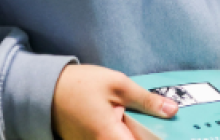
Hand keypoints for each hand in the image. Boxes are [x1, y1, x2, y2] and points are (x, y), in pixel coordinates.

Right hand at [52, 64, 177, 139]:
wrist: (46, 91)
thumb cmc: (82, 85)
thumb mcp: (119, 85)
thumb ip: (146, 100)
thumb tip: (173, 110)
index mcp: (108, 136)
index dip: (155, 139)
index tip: (173, 133)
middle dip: (146, 135)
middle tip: (161, 124)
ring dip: (134, 134)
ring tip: (144, 123)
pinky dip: (123, 134)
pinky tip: (128, 124)